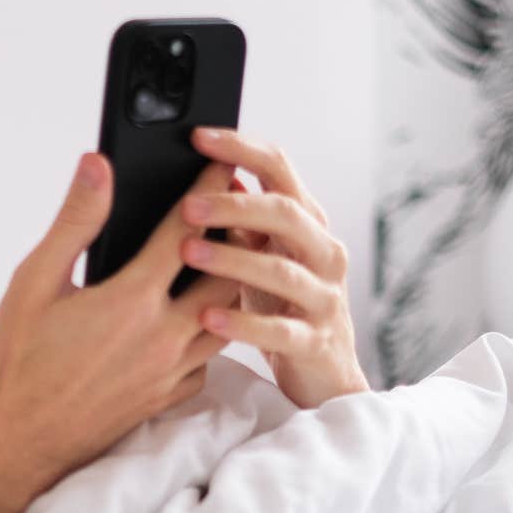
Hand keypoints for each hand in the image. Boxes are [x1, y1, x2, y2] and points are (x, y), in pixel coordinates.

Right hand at [0, 151, 244, 512]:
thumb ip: (74, 222)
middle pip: (228, 277)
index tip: (226, 166)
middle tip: (235, 214)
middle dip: (236, 240)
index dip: (210, 192)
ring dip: (229, 288)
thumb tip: (97, 167)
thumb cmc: (16, 362)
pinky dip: (210, 335)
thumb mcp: (35, 281)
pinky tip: (196, 322)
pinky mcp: (164, 399)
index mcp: (131, 301)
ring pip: (225, 321)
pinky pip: (207, 362)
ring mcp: (168, 373)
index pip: (188, 232)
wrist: (12, 441)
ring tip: (226, 262)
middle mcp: (162, 338)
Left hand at [177, 127, 369, 408]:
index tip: (198, 137)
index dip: (241, 149)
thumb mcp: (261, 253)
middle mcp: (323, 252)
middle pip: (286, 214)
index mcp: (306, 222)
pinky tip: (206, 316)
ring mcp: (324, 298)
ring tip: (187, 253)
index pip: (280, 169)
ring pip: (282, 270)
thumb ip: (240, 217)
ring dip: (232, 259)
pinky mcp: (315, 342)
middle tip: (187, 205)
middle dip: (235, 204)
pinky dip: (242, 322)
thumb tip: (202, 169)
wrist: (325, 375)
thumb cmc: (281, 306)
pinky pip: (280, 331)